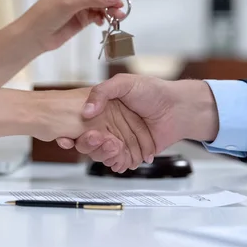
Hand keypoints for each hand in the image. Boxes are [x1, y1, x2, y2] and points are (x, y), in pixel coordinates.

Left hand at [0, 0, 124, 86]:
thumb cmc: (47, 14)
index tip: (119, 3)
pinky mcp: (83, 16)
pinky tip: (102, 23)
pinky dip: (102, 18)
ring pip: (102, 5)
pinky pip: (98, 15)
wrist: (35, 36)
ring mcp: (81, 2)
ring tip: (116, 20)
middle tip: (120, 14)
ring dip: (109, 12)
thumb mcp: (70, 3)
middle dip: (111, 3)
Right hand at [57, 74, 218, 168]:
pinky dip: (118, 162)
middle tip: (99, 138)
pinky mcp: (132, 153)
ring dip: (103, 154)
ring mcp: (120, 141)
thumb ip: (102, 92)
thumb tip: (86, 111)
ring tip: (114, 146)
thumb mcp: (125, 83)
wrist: (179, 108)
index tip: (68, 137)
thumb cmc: (154, 91)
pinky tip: (121, 155)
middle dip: (89, 145)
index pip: (79, 126)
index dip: (72, 133)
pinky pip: (119, 163)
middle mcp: (109, 126)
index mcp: (103, 110)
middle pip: (88, 144)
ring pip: (101, 156)